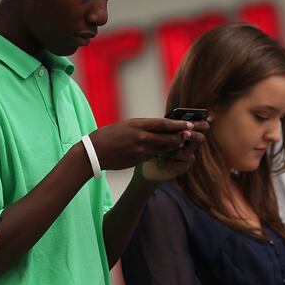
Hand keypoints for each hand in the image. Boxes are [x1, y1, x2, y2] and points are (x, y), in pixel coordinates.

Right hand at [88, 118, 207, 172]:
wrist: (95, 152)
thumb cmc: (109, 135)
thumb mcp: (127, 125)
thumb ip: (143, 126)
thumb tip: (158, 126)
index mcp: (138, 124)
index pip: (164, 124)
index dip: (178, 125)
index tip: (189, 123)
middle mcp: (142, 137)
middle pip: (168, 138)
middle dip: (180, 137)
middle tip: (189, 135)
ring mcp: (141, 150)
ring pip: (164, 149)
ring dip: (173, 146)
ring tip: (180, 143)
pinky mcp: (139, 160)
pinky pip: (155, 156)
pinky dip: (162, 153)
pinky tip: (166, 151)